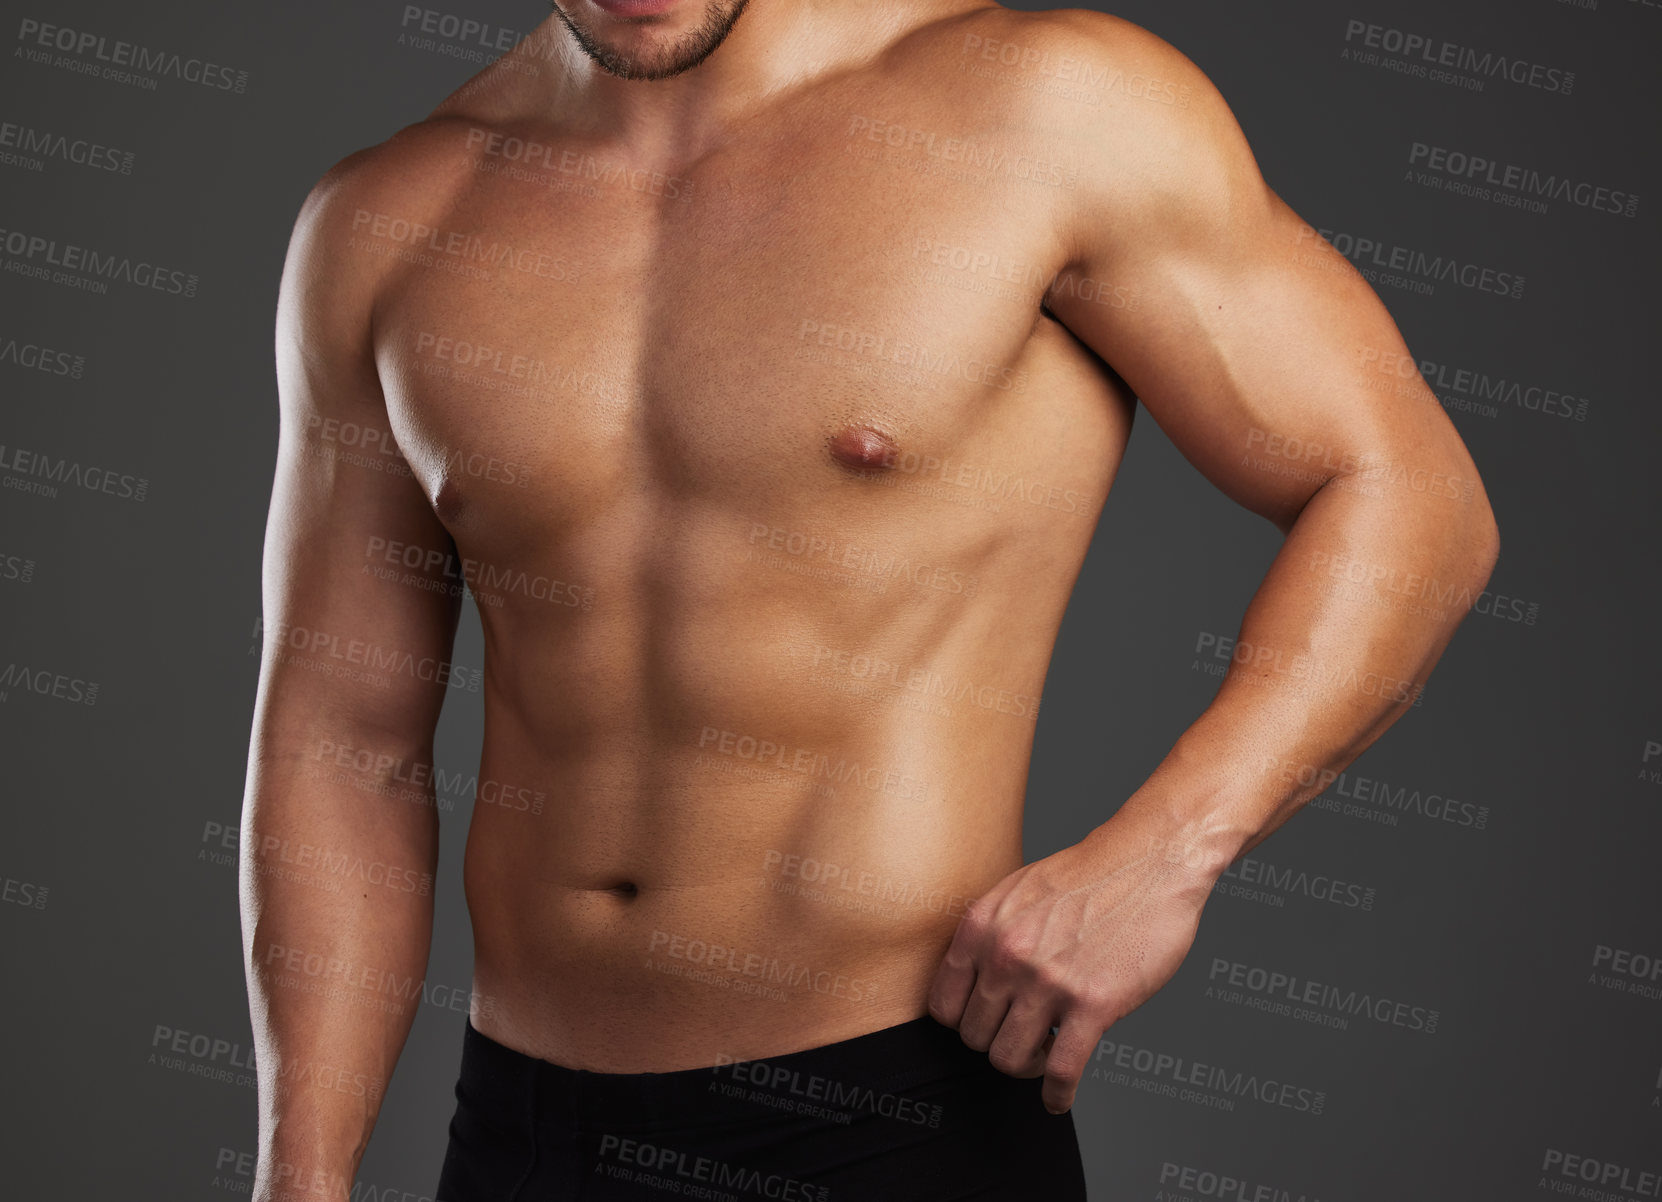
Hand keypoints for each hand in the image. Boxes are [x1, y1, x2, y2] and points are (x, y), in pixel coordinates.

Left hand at [926, 815, 1215, 1113]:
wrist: (1148, 860)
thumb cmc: (1087, 875)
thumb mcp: (1016, 891)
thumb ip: (988, 934)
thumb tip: (969, 982)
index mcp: (982, 927)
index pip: (943, 1006)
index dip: (963, 1023)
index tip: (984, 1026)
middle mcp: (1006, 955)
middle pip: (975, 1038)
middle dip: (997, 1043)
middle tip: (1023, 1037)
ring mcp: (1049, 981)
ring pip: (1009, 1060)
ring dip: (1026, 1067)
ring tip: (1044, 1055)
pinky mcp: (1093, 1003)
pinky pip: (1061, 1071)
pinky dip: (1058, 1095)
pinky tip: (1060, 1098)